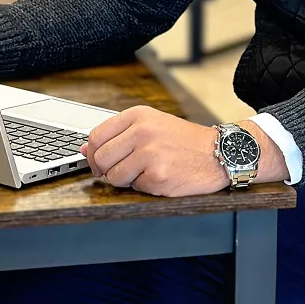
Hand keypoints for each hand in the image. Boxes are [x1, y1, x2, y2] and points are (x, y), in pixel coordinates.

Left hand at [81, 108, 286, 196]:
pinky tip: (162, 176)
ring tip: (146, 171)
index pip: (96, 136)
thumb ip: (118, 135)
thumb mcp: (152, 125)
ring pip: (114, 177)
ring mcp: (150, 155)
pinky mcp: (158, 177)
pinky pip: (135, 188)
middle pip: (101, 158)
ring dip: (126, 180)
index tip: (101, 161)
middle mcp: (143, 132)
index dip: (94, 153)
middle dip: (108, 169)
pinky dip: (145, 187)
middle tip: (124, 170)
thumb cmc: (184, 140)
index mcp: (139, 115)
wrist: (220, 152)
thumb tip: (84, 149)